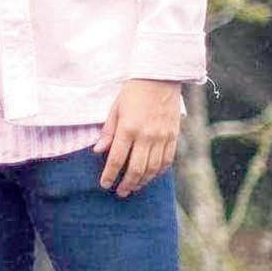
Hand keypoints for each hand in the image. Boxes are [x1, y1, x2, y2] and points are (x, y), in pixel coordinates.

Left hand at [93, 79, 181, 196]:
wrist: (161, 78)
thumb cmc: (133, 92)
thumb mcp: (115, 109)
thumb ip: (108, 132)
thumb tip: (98, 151)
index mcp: (128, 128)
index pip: (117, 159)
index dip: (110, 175)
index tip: (104, 184)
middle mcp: (146, 136)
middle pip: (136, 169)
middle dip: (127, 184)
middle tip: (120, 192)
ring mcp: (162, 137)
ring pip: (153, 168)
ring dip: (143, 181)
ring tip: (134, 187)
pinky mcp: (173, 136)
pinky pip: (167, 160)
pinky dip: (159, 171)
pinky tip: (151, 176)